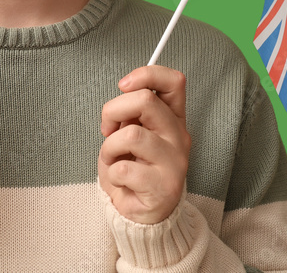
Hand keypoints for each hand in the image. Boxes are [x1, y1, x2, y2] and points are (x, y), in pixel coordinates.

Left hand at [98, 66, 190, 223]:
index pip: (174, 81)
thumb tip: (125, 90)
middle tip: (107, 129)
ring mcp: (175, 162)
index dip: (146, 74)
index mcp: (172, 119)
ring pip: (130, 135)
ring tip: (113, 160)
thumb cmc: (133, 168)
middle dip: (113, 110)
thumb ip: (132, 112)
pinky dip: (112, 174)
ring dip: (109, 148)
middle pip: (146, 100)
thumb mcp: (131, 132)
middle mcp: (179, 137)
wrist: (141, 213)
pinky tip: (121, 181)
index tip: (123, 85)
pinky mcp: (163, 187)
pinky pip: (124, 168)